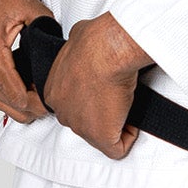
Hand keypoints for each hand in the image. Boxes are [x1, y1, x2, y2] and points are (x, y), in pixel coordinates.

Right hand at [0, 0, 51, 123]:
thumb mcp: (21, 2)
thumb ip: (45, 20)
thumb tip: (60, 40)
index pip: (21, 99)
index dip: (43, 98)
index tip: (55, 87)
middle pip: (19, 110)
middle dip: (39, 102)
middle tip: (52, 85)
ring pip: (10, 111)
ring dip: (28, 102)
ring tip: (39, 82)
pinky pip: (0, 104)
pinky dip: (15, 98)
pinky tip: (25, 82)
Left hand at [41, 12, 154, 158]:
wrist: (107, 51)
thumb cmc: (95, 41)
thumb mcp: (77, 39)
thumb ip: (77, 49)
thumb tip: (84, 40)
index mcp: (53, 91)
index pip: (73, 104)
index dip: (93, 99)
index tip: (106, 90)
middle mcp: (63, 111)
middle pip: (85, 121)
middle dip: (103, 114)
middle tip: (118, 99)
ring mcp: (80, 126)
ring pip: (101, 135)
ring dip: (116, 124)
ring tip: (127, 106)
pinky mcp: (100, 136)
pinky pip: (116, 149)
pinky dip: (129, 137)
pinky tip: (134, 120)